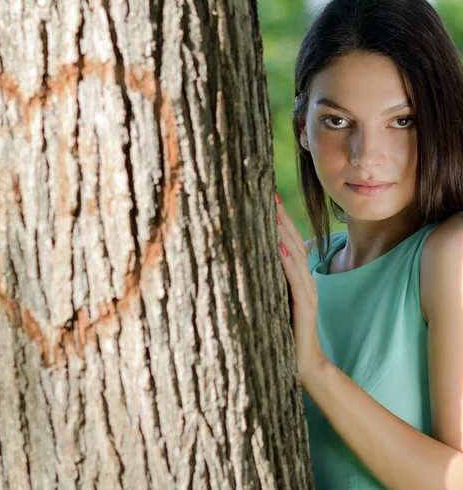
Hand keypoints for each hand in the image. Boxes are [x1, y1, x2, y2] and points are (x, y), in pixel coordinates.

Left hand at [276, 193, 327, 386]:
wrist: (306, 364)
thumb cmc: (287, 333)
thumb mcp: (276, 301)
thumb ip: (271, 283)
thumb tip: (250, 263)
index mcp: (298, 278)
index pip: (289, 242)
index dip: (280, 220)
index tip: (267, 197)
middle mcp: (305, 281)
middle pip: (294, 243)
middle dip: (281, 218)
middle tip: (269, 194)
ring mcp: (307, 293)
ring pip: (296, 257)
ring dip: (284, 235)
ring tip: (273, 214)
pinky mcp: (304, 308)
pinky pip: (296, 282)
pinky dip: (288, 264)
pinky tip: (279, 249)